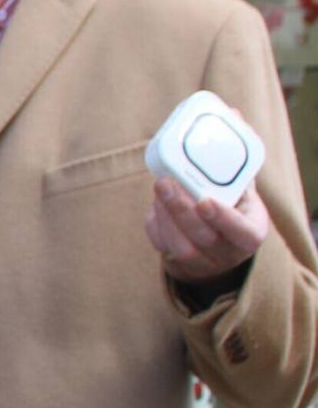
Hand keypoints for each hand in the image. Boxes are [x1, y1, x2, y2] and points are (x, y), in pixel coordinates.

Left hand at [147, 175, 268, 284]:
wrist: (217, 236)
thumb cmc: (232, 206)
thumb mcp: (243, 193)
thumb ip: (235, 176)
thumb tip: (224, 144)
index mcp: (251, 234)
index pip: (244, 233)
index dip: (224, 219)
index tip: (204, 201)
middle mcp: (229, 254)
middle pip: (205, 239)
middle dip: (181, 210)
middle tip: (166, 183)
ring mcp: (203, 263)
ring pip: (181, 247)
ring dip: (165, 215)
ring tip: (161, 188)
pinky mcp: (178, 263)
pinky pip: (163, 246)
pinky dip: (156, 223)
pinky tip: (157, 203)